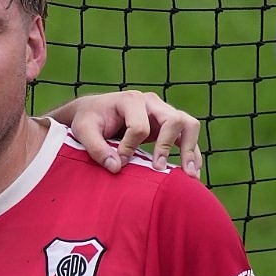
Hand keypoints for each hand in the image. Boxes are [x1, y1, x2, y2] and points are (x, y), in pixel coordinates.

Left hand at [52, 90, 203, 182]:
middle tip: (159, 169)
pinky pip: (188, 136)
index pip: (139, 126)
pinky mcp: (168, 125)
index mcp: (131, 100)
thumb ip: (96, 148)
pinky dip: (192, 154)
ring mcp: (163, 112)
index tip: (120, 162)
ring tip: (190, 175)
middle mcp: (152, 103)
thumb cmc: (89, 119)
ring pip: (189, 125)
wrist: (95, 111)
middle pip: (174, 120)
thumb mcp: (83, 130)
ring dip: (190, 150)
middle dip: (167, 146)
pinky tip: (191, 174)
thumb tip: (117, 167)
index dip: (130, 147)